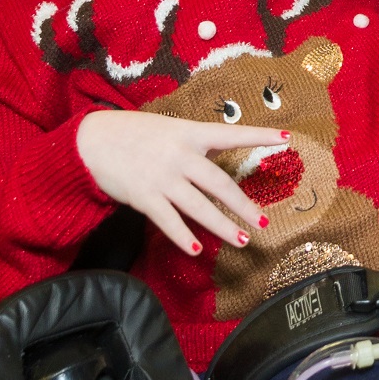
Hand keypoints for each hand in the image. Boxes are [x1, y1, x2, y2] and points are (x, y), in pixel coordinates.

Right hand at [75, 109, 283, 255]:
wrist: (92, 141)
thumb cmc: (134, 134)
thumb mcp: (169, 129)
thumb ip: (195, 142)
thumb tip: (220, 152)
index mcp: (190, 133)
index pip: (232, 134)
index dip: (260, 136)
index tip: (287, 138)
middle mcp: (180, 155)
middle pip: (219, 184)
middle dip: (243, 205)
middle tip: (263, 222)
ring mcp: (163, 178)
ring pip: (199, 207)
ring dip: (221, 227)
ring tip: (242, 241)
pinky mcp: (145, 197)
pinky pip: (169, 222)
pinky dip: (183, 237)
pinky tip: (197, 250)